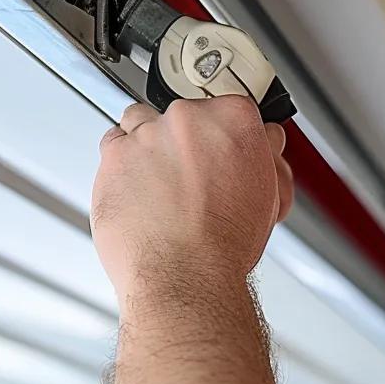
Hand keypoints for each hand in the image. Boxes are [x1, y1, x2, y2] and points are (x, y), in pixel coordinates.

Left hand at [91, 95, 293, 305]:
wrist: (185, 276)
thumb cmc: (225, 244)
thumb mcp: (270, 196)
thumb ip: (264, 157)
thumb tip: (263, 143)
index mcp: (234, 120)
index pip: (232, 107)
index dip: (227, 134)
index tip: (222, 149)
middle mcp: (190, 118)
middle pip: (186, 113)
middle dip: (188, 141)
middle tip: (194, 176)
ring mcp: (148, 134)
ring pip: (145, 122)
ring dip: (151, 145)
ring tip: (162, 182)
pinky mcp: (114, 154)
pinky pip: (114, 142)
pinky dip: (123, 162)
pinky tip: (140, 188)